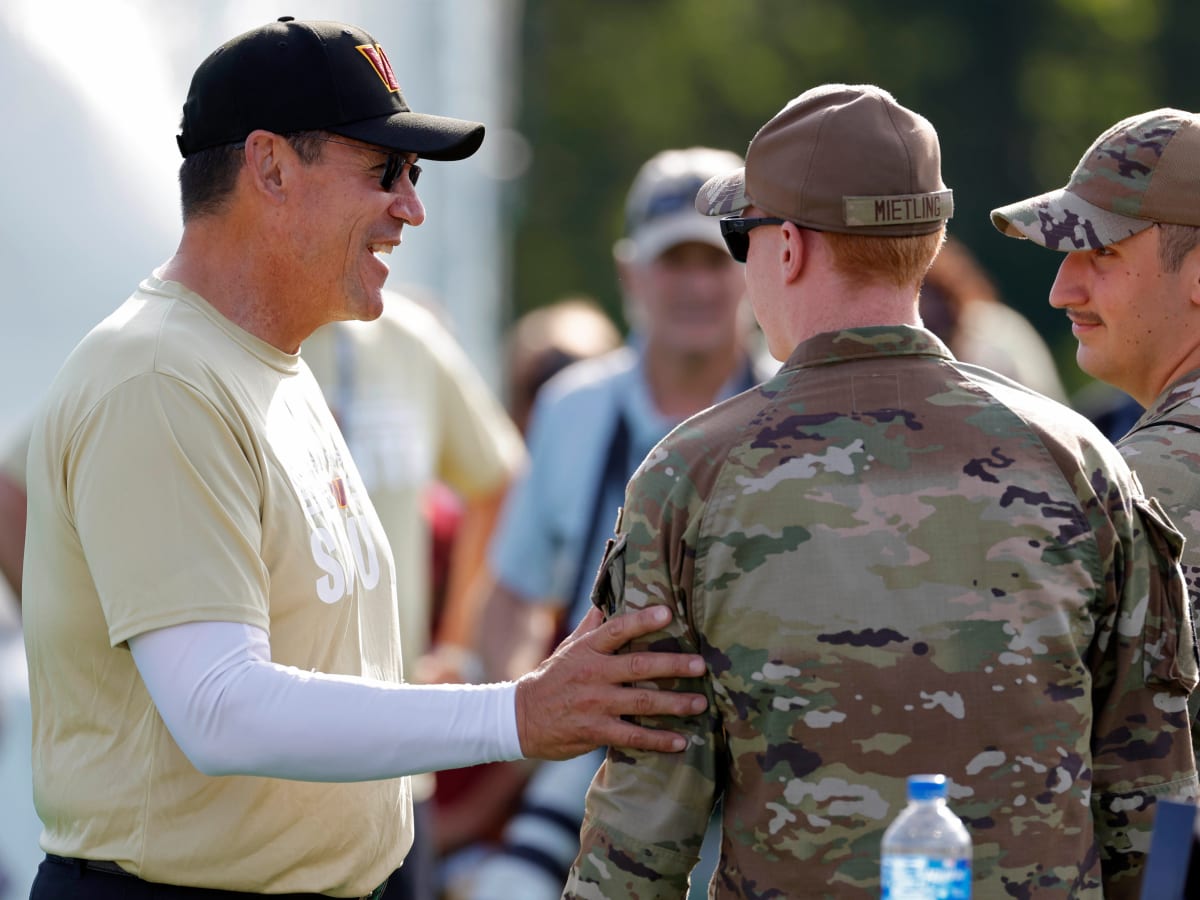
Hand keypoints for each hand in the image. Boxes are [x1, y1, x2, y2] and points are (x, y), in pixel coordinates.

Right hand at [513, 605, 706, 759]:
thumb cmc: (551, 678)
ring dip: (674, 703)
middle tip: (701, 665)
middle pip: (638, 666)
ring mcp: (595, 703)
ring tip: (700, 703)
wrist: (520, 718)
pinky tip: (681, 741)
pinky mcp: (595, 731)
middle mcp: (593, 674)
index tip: (668, 613)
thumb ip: (592, 627)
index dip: (642, 620)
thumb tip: (606, 601)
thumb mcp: (568, 648)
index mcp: (587, 650)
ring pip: (641, 701)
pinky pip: (633, 735)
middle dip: (672, 665)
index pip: (617, 630)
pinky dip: (658, 740)